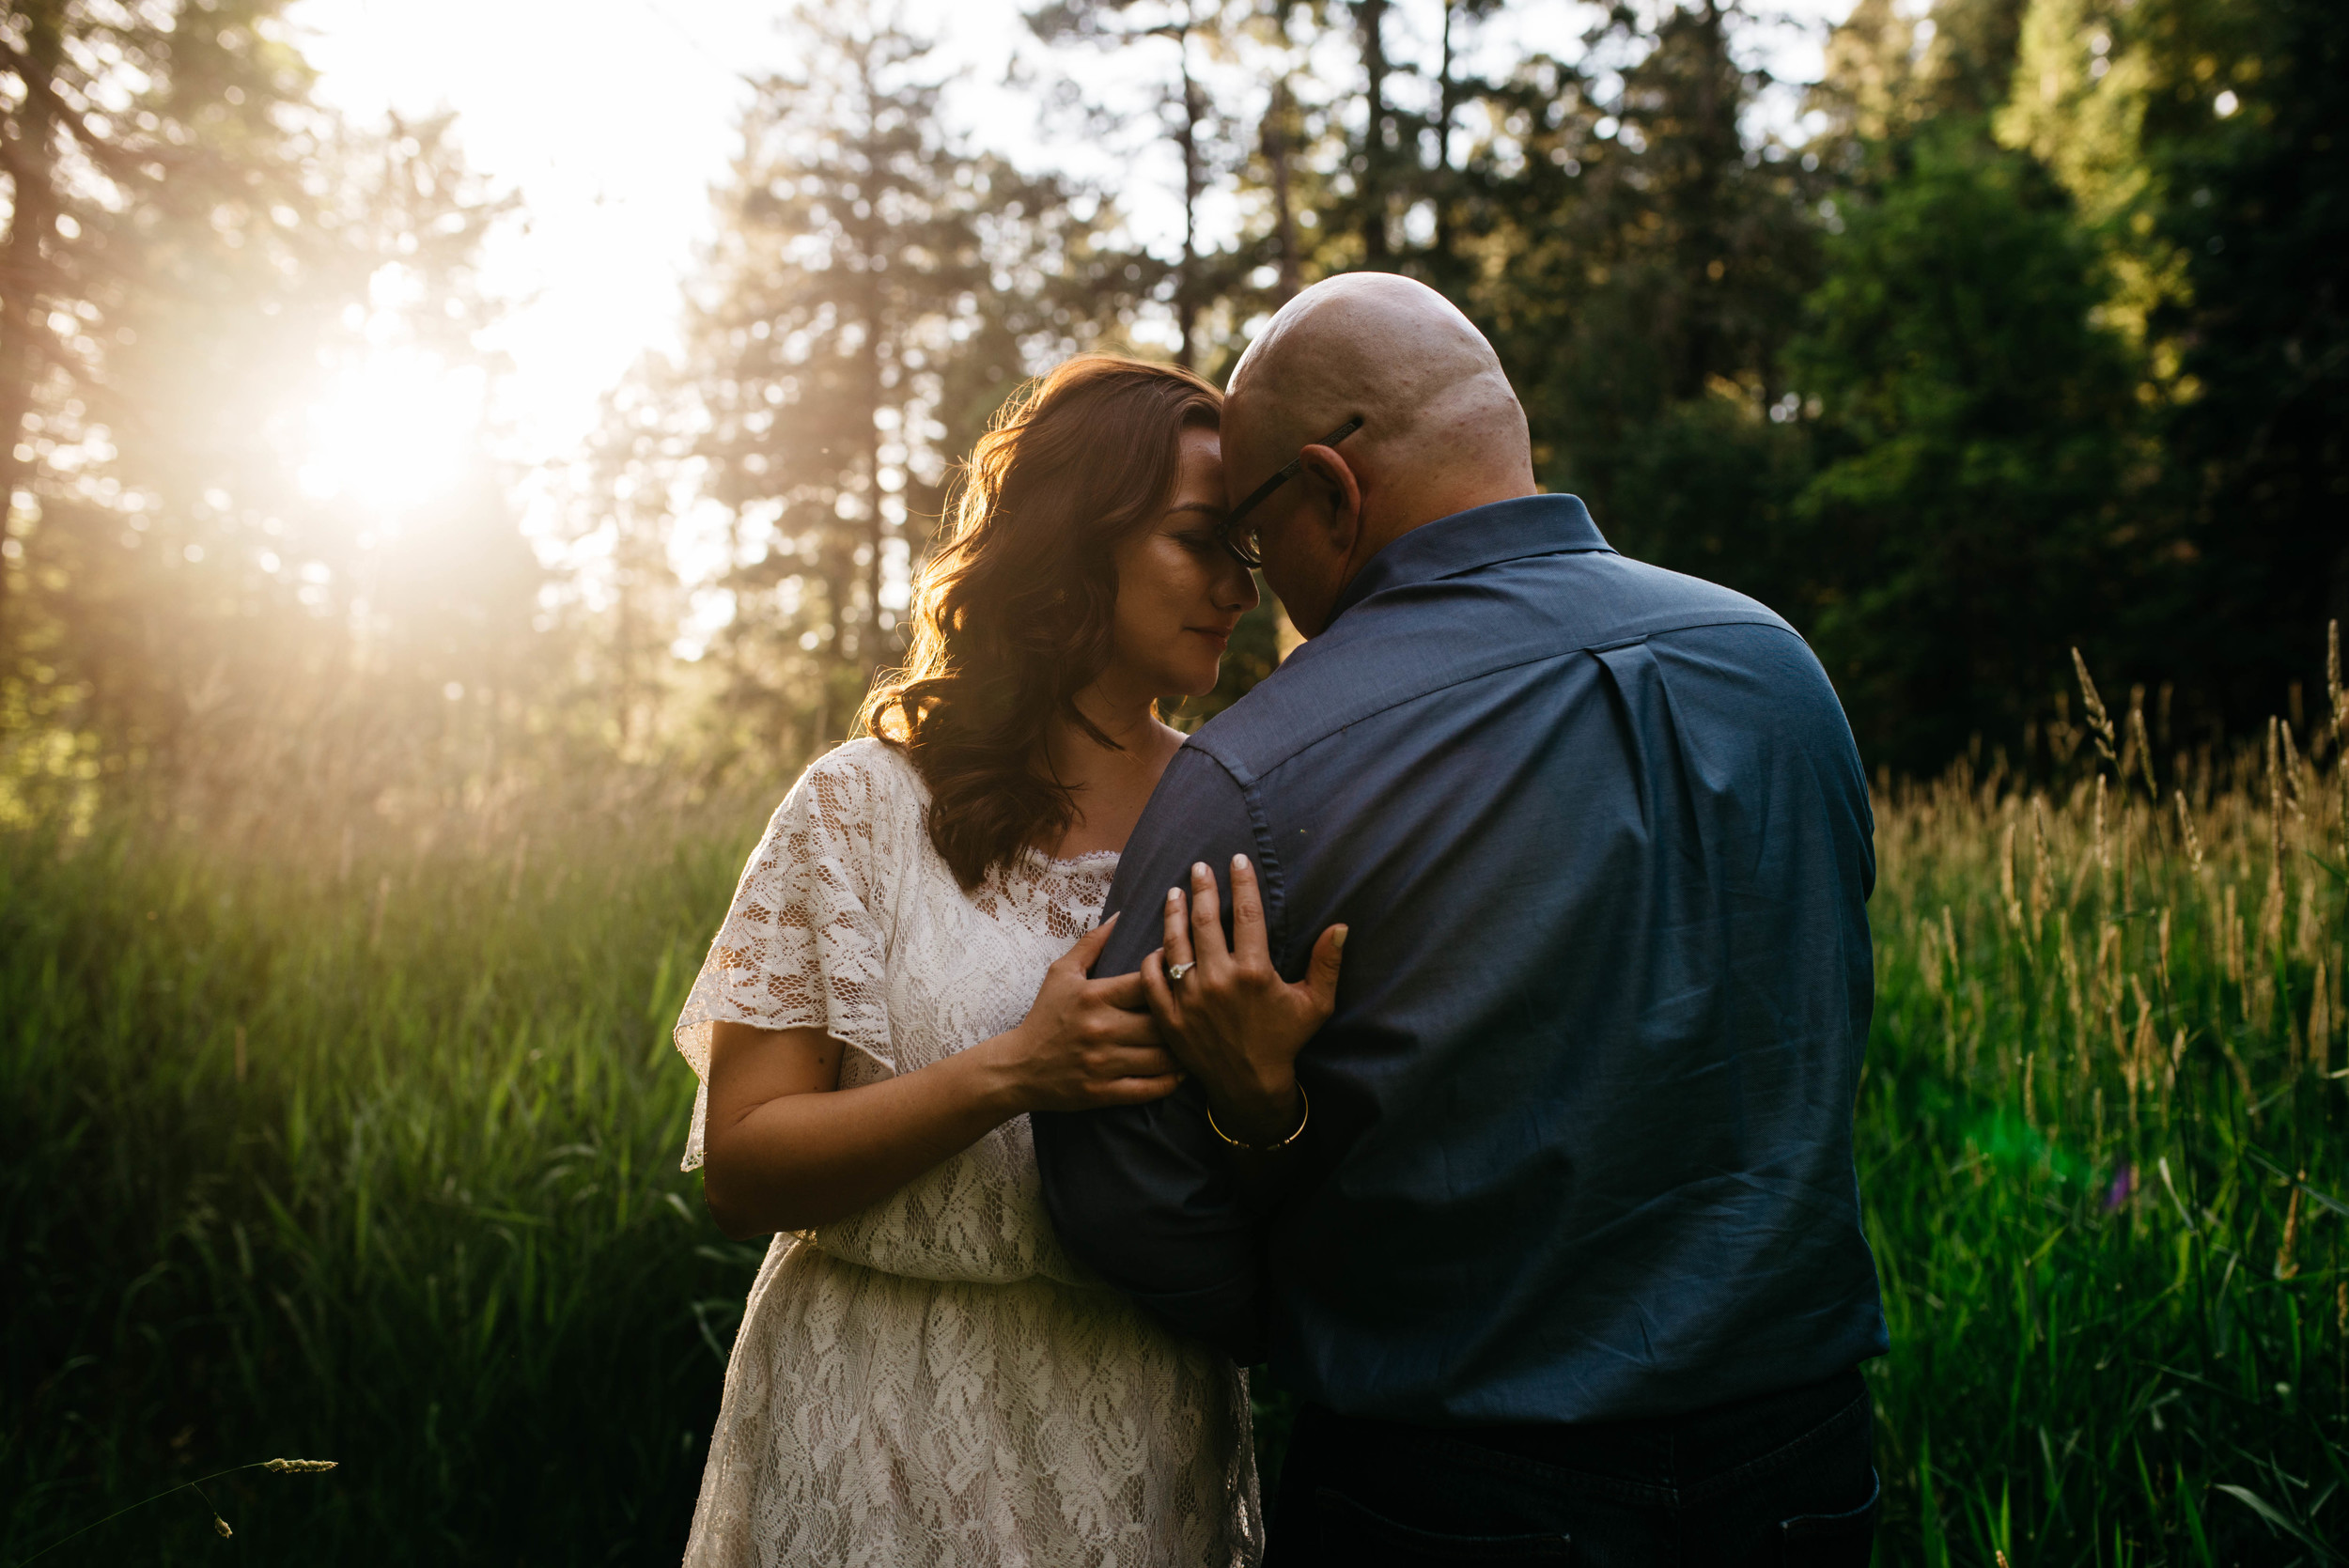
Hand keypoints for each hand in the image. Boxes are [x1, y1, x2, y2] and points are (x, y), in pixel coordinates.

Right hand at [987, 915, 1183, 1112]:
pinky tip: (1182, 1069)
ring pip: (1163, 1056)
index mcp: (1095, 995)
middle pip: (1162, 1020)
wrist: (1018, 1068)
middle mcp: (1102, 1028)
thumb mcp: (1061, 973)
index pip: (1148, 981)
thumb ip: (1093, 943)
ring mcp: (1104, 1063)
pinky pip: (1151, 1087)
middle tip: (1200, 1011)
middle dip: (1184, 1016)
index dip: (1171, 975)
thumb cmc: (1045, 1016)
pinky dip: (1173, 1080)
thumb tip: (1121, 915)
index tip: (1183, 975)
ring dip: (1183, 1049)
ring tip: (1196, 1039)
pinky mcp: (1104, 1092)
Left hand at [1140, 855, 1344, 1145]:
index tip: (1237, 860)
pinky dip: (1154, 957)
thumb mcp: (1314, 1004)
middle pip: (1205, 921)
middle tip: (1198, 868)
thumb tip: (1341, 926)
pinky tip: (1159, 942)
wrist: (1250, 1086)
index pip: (1247, 914)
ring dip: (1173, 913)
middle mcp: (1218, 981)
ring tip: (1174, 892)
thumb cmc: (1285, 1041)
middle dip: (1202, 889)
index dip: (1242, 882)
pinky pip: (1152, 978)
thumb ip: (1327, 963)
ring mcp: (1189, 999)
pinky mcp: (1169, 1017)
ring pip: (1175, 943)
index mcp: (1254, 973)